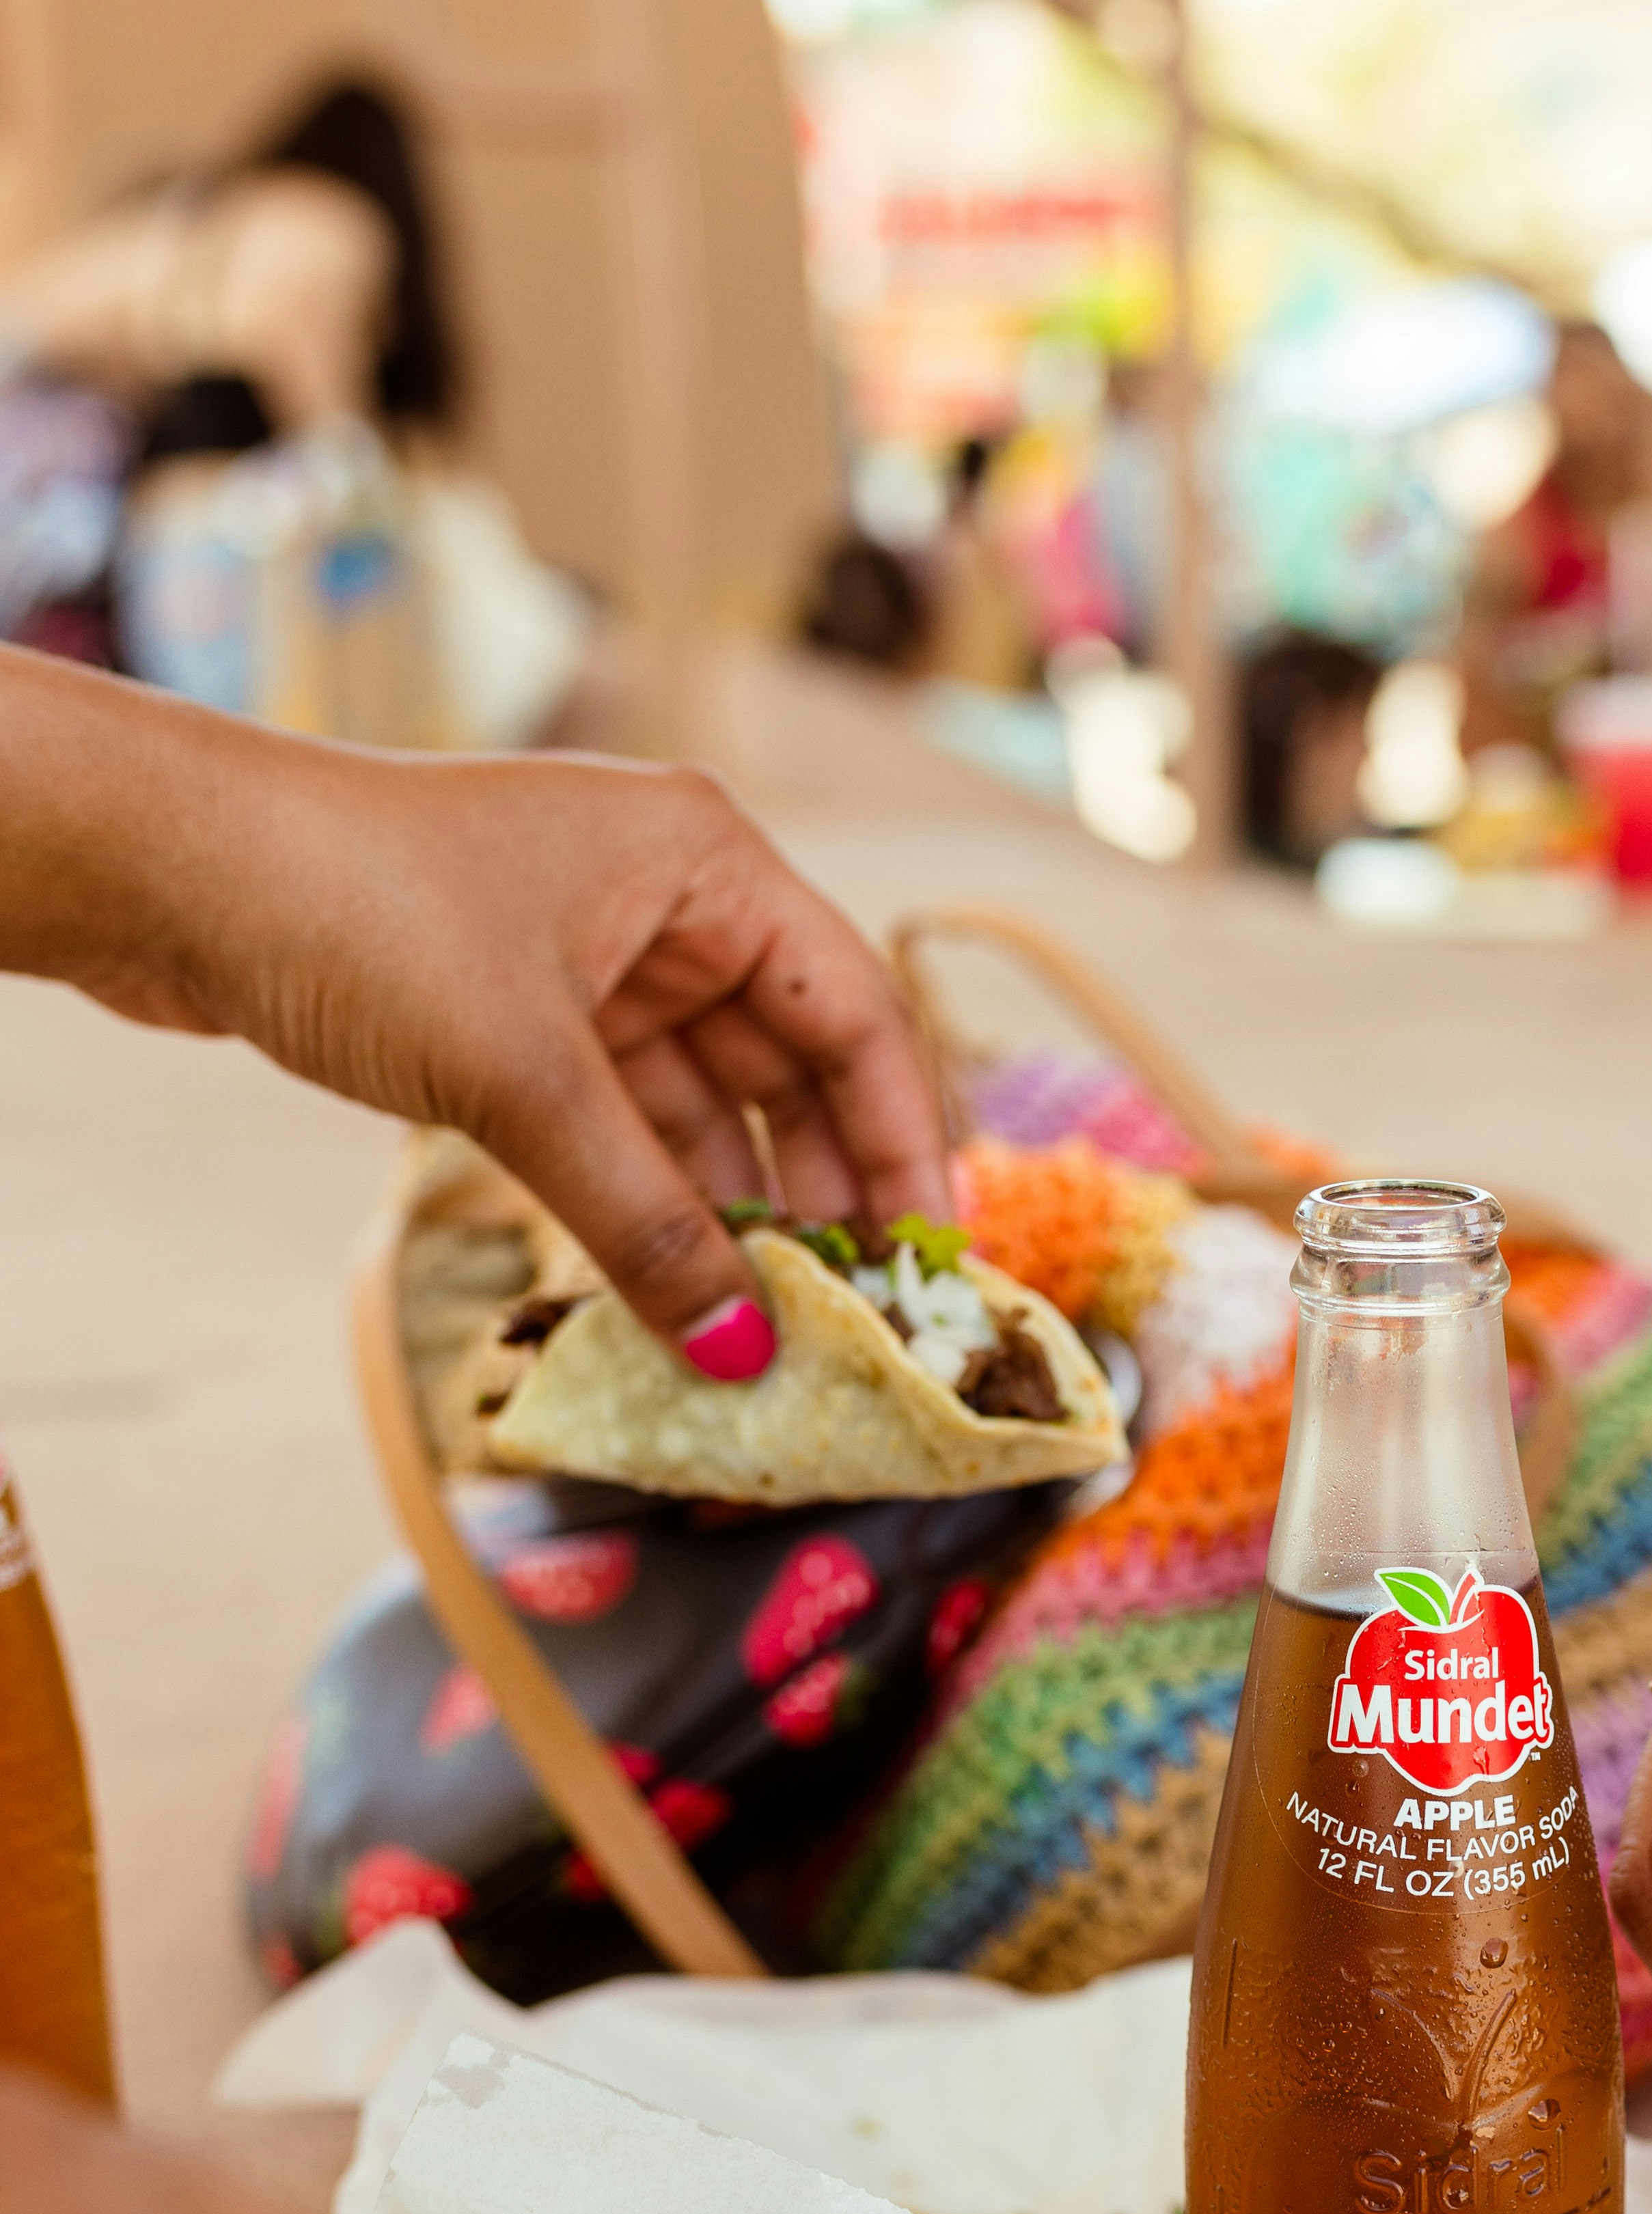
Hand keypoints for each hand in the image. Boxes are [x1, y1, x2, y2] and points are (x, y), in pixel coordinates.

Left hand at [0, 660, 949, 1383]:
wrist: (164, 869)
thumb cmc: (355, 911)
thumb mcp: (524, 1079)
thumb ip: (646, 1221)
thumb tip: (745, 1351)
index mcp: (703, 862)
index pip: (856, 1014)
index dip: (901, 1145)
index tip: (925, 1266)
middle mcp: (665, 903)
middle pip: (791, 1068)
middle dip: (821, 1196)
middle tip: (857, 1322)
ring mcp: (589, 961)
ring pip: (701, 1108)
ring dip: (729, 1215)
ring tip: (768, 1331)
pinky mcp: (517, 1017)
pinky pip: (620, 1125)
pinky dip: (646, 1204)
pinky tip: (674, 1293)